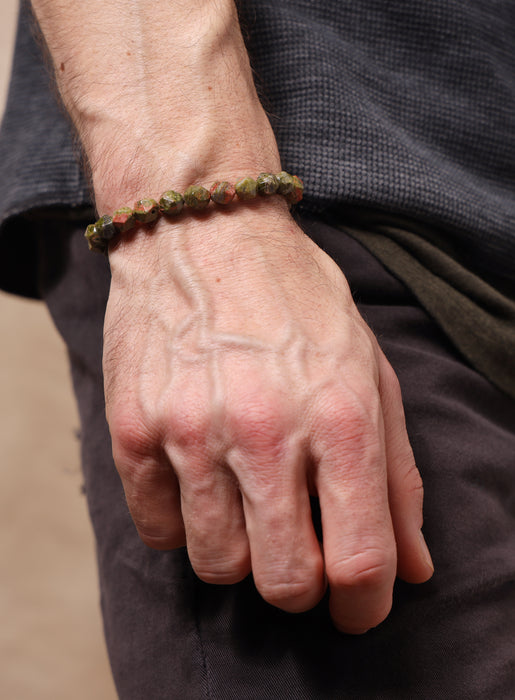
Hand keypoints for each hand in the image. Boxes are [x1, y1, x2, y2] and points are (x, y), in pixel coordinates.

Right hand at [103, 202, 432, 633]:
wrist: (206, 233)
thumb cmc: (298, 302)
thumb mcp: (370, 373)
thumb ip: (396, 477)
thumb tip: (411, 570)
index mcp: (340, 417)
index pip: (361, 561)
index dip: (365, 605)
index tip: (356, 605)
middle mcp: (264, 430)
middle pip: (284, 580)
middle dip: (300, 584)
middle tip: (299, 551)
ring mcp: (190, 430)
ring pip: (216, 564)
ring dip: (239, 552)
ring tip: (244, 502)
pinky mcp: (133, 429)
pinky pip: (158, 530)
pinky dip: (184, 524)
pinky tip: (199, 482)